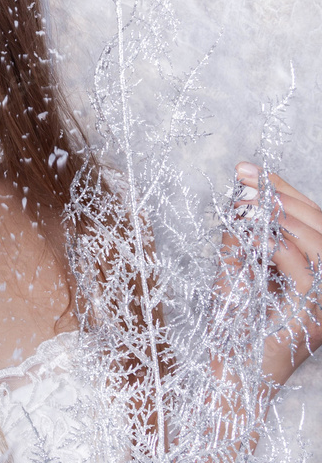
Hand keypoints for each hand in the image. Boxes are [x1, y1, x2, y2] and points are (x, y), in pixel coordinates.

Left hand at [228, 162, 321, 384]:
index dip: (286, 191)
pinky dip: (277, 248)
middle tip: (245, 177)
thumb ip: (243, 240)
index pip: (313, 222)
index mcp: (314, 274)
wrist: (233, 375)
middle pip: (321, 227)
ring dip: (282, 217)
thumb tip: (239, 201)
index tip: (252, 170)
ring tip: (249, 203)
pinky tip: (253, 237)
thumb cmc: (234, 324)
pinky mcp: (310, 319)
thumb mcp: (236, 270)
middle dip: (281, 194)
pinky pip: (302, 273)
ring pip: (320, 245)